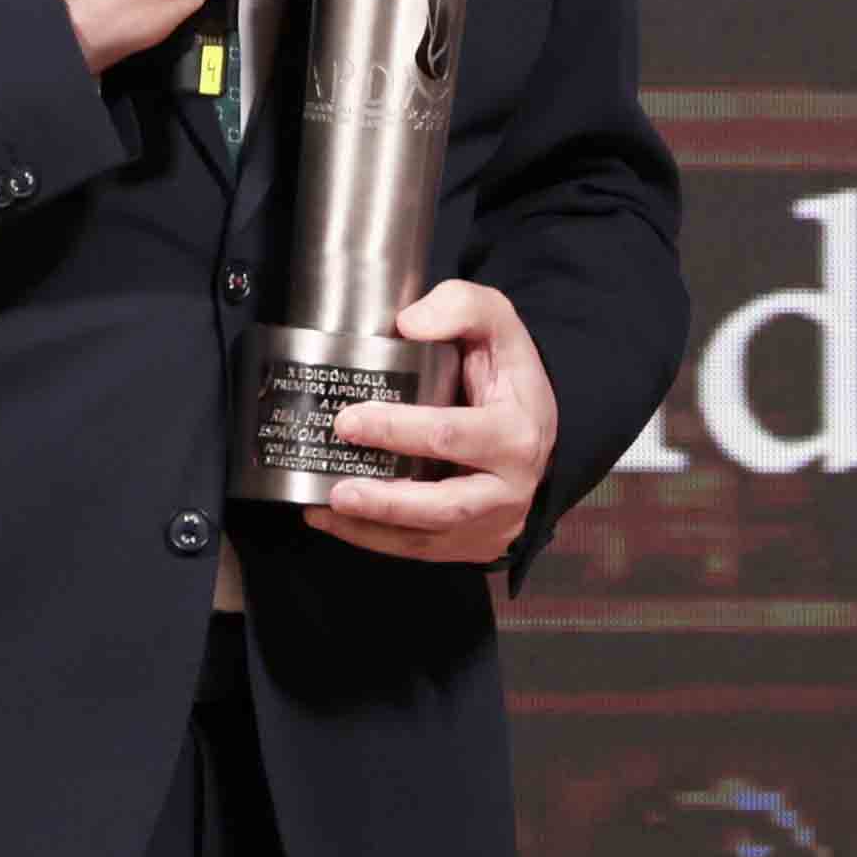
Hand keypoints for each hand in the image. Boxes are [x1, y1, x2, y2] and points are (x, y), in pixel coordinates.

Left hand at [306, 279, 555, 567]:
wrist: (531, 419)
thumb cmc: (504, 370)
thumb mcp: (494, 320)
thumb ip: (458, 306)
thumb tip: (407, 324)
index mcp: (517, 431)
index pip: (454, 435)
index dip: (399, 431)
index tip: (349, 419)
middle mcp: (512, 485)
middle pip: (447, 503)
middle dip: (388, 499)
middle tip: (337, 486)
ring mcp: (495, 520)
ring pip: (432, 536)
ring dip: (374, 529)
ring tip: (324, 509)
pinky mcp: (477, 542)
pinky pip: (424, 550)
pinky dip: (375, 541)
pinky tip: (333, 521)